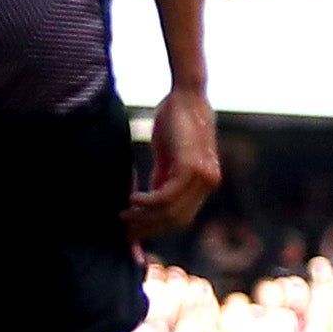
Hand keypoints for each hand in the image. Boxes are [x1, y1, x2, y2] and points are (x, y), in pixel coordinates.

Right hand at [125, 85, 220, 241]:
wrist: (186, 95)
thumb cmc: (174, 123)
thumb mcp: (167, 158)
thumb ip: (161, 181)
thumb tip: (146, 207)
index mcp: (204, 184)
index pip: (181, 218)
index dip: (156, 230)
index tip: (133, 237)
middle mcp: (208, 183)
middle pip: (177, 220)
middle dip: (148, 229)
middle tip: (124, 232)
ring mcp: (203, 177)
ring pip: (171, 211)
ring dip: (144, 217)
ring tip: (124, 215)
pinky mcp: (192, 167)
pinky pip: (167, 196)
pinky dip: (148, 202)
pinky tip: (132, 200)